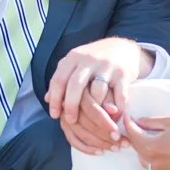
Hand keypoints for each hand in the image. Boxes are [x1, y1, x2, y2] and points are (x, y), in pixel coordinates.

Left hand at [46, 38, 151, 153]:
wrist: (123, 47)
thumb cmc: (94, 61)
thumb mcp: (75, 64)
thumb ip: (61, 79)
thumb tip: (47, 99)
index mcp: (74, 58)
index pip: (59, 80)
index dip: (55, 99)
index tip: (54, 115)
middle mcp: (89, 60)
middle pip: (75, 85)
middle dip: (71, 106)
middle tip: (71, 121)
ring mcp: (107, 66)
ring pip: (97, 92)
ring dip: (96, 110)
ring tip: (94, 121)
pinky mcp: (123, 74)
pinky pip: (119, 96)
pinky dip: (116, 109)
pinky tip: (113, 117)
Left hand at [120, 114, 169, 169]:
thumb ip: (151, 122)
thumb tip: (137, 121)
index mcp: (153, 146)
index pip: (133, 135)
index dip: (128, 124)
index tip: (127, 118)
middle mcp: (156, 162)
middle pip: (138, 150)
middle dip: (139, 138)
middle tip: (145, 129)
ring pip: (147, 162)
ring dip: (148, 153)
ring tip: (160, 144)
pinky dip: (156, 169)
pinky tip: (164, 159)